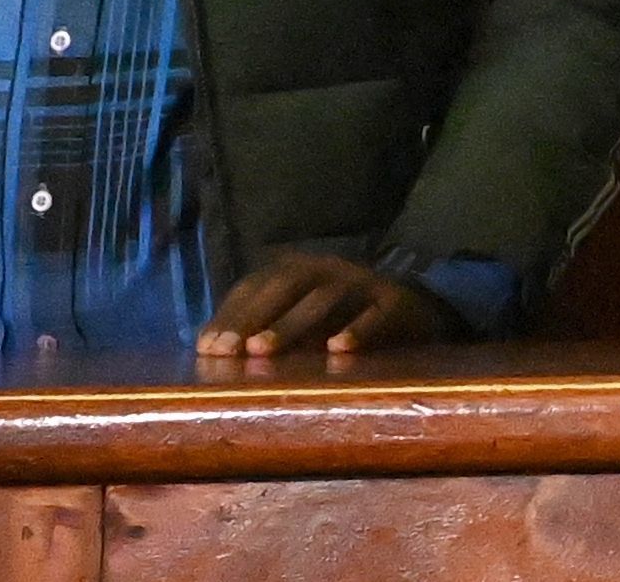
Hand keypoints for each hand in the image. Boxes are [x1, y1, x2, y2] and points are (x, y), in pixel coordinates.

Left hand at [195, 256, 452, 355]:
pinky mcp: (396, 302)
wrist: (415, 307)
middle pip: (287, 285)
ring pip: (326, 299)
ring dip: (291, 324)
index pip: (258, 284)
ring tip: (264, 351)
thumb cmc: (342, 317)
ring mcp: (364, 283)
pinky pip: (376, 315)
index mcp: (301, 269)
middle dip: (255, 317)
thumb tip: (204, 344)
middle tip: (230, 350)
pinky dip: (358, 331)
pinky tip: (338, 351)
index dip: (232, 314)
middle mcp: (329, 269)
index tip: (207, 348)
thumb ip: (259, 322)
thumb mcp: (299, 315)